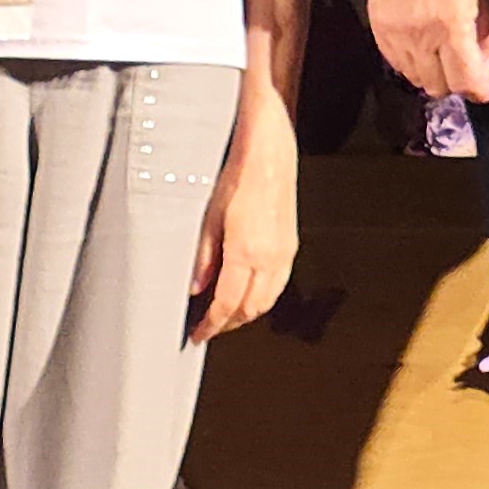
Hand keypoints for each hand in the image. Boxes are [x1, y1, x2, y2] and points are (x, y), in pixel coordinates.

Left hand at [191, 108, 299, 343]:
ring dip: (247, 313)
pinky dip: (262, 296)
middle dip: (229, 324)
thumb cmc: (240, 176)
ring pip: (267, 300)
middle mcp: (270, 256)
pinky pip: (278, 284)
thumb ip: (204, 257)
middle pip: (251, 308)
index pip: (227, 304)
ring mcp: (285, 252)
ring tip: (226, 314)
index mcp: (246, 252)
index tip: (199, 334)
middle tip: (209, 327)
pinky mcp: (291, 244)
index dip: (211, 325)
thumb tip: (196, 286)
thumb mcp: (210, 217)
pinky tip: (249, 291)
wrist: (270, 154)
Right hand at [369, 0, 488, 104]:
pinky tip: (424, 45)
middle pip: (439, 86)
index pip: (465, 80)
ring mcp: (396, 34)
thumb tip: (485, 67)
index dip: (481, 90)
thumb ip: (488, 32)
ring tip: (444, 53)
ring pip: (416, 79)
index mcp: (452, 24)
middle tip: (468, 65)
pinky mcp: (380, 29)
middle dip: (458, 81)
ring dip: (434, 73)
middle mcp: (421, 35)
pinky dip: (413, 62)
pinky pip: (397, 64)